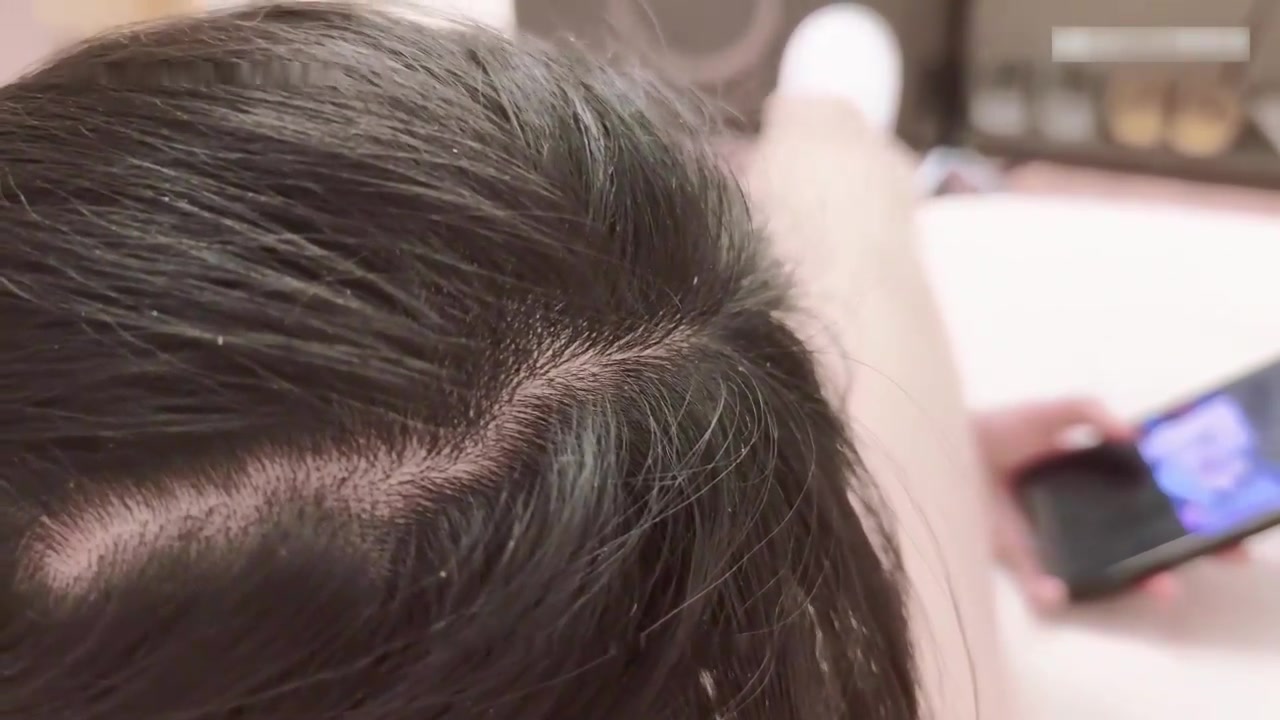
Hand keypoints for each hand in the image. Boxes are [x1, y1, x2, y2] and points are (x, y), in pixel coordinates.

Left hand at [975, 397, 1244, 611]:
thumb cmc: (1001, 427)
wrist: (944, 441)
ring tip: (1161, 588)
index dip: (1191, 521)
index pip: (1154, 507)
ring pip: (1102, 571)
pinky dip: (1047, 591)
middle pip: (1139, 546)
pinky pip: (1036, 582)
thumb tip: (1134, 433)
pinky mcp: (1017, 554)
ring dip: (1132, 584)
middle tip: (1206, 565)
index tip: (1226, 533)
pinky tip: (1059, 592)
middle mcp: (1082, 518)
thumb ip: (1091, 412)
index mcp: (1097, 485)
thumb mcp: (1052, 411)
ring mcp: (1054, 539)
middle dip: (1176, 559)